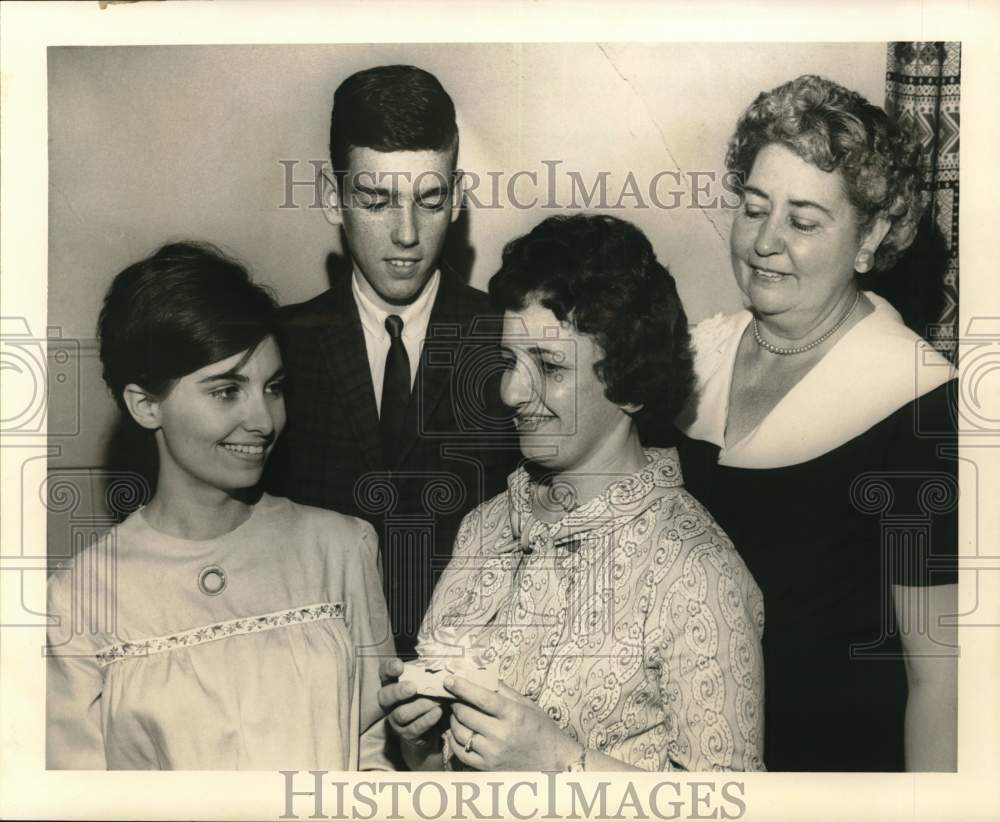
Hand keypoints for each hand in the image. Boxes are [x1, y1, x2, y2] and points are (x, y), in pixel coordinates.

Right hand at [376, 658, 444, 750]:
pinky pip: (415, 728)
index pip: (384, 672)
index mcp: (392, 683)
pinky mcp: (407, 734)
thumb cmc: (428, 693)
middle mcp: (389, 702)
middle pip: (385, 696)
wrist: (432, 724)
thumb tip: (438, 662)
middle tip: (413, 688)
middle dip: (398, 691)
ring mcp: (395, 720)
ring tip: (434, 700)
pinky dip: (428, 719)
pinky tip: (438, 711)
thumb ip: (427, 672)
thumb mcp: (426, 680)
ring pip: (401, 714)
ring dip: (419, 706)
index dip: (389, 668)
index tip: (399, 666)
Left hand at [443, 676, 581, 770]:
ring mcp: (493, 753)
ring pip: (460, 733)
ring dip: (454, 720)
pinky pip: (461, 752)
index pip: (482, 698)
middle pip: (466, 714)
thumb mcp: (527, 705)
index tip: (449, 680)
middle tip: (454, 697)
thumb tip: (481, 676)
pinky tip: (457, 731)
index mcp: (513, 715)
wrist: (552, 761)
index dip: (463, 687)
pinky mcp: (487, 767)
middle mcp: (501, 735)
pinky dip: (454, 739)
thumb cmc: (540, 729)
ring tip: (457, 713)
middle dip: (455, 703)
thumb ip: (504, 691)